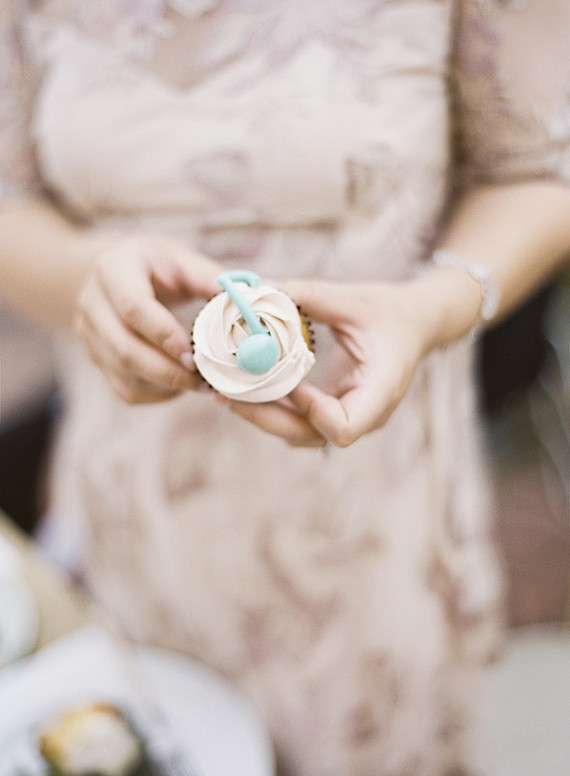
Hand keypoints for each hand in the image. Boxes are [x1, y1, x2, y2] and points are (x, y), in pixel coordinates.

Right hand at [75, 235, 221, 402]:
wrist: (114, 275)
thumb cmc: (156, 266)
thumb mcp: (181, 260)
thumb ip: (213, 279)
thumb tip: (259, 293)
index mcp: (114, 269)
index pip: (133, 307)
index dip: (164, 334)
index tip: (194, 352)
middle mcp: (92, 303)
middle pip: (124, 348)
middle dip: (168, 370)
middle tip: (204, 379)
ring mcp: (89, 334)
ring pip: (124, 373)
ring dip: (165, 385)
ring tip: (200, 383)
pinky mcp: (96, 359)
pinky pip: (125, 389)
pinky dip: (156, 394)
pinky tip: (180, 385)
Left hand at [225, 276, 449, 447]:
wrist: (413, 324)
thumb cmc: (388, 311)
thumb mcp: (354, 298)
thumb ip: (311, 295)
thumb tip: (262, 288)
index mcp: (381, 390)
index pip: (345, 426)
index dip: (313, 412)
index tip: (288, 384)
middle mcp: (365, 414)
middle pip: (312, 436)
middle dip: (268, 418)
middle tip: (228, 395)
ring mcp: (348, 416)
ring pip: (300, 434)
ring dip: (263, 417)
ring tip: (225, 393)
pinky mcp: (333, 411)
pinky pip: (299, 422)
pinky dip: (272, 410)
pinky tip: (243, 390)